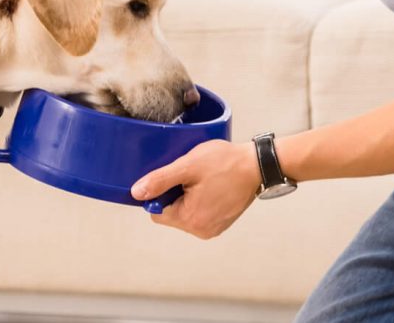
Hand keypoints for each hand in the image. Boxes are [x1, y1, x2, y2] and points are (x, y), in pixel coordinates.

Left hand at [130, 140, 260, 238]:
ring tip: (204, 180)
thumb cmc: (226, 163)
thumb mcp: (188, 166)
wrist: (257, 164)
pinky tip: (211, 186)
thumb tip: (136, 193)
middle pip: (171, 214)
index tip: (174, 178)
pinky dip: (201, 200)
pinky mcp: (221, 223)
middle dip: (175, 194)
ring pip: (186, 213)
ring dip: (188, 197)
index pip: (157, 213)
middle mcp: (202, 230)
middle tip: (191, 177)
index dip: (160, 193)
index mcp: (191, 220)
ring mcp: (213, 228)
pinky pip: (200, 213)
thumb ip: (160, 180)